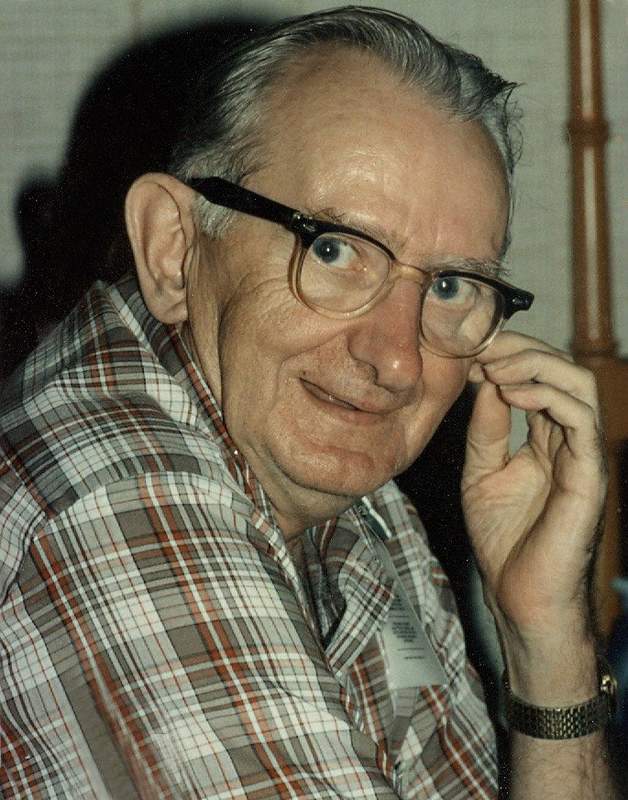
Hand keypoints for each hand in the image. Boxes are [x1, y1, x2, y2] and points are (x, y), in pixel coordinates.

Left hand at [462, 333, 606, 662]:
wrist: (518, 596)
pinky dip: (546, 395)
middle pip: (563, 370)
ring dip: (534, 364)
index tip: (469, 345)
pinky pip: (580, 420)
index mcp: (547, 439)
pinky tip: (509, 391)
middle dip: (521, 349)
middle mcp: (570, 441)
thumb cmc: (504, 540)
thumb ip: (485, 429)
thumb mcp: (481, 472)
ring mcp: (583, 456)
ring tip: (493, 365)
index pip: (540, 379)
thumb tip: (483, 381)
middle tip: (481, 345)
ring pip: (579, 384)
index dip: (509, 355)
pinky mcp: (589, 476)